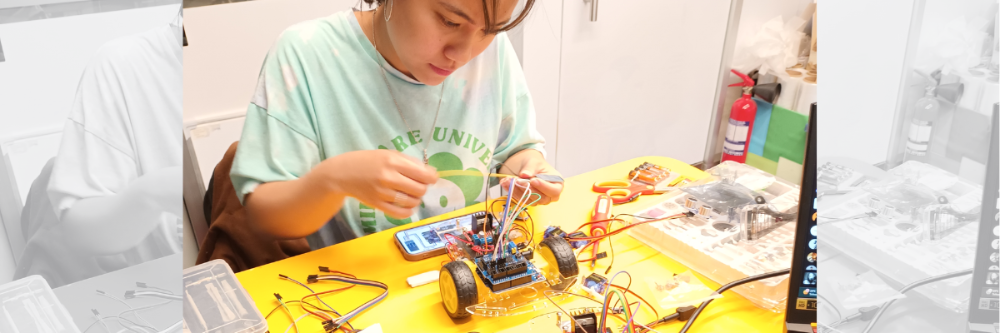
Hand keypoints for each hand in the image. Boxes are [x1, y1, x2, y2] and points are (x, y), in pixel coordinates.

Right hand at [314, 150, 437, 218]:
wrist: (343, 173)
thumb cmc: (369, 161)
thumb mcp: (389, 154)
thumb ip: (410, 162)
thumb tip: (432, 173)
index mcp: (393, 161)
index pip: (424, 174)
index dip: (432, 178)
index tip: (430, 178)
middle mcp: (388, 177)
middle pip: (420, 190)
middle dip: (423, 188)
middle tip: (416, 185)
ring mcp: (382, 193)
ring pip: (412, 202)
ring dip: (416, 199)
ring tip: (410, 194)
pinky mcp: (377, 205)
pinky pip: (400, 213)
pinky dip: (408, 211)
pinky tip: (407, 205)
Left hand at [500, 150, 562, 205]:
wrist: (527, 166)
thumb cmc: (535, 163)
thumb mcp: (534, 161)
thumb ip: (530, 168)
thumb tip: (525, 174)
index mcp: (557, 184)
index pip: (554, 190)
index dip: (544, 187)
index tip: (533, 180)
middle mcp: (549, 195)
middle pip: (540, 198)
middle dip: (527, 188)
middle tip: (517, 179)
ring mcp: (539, 200)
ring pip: (528, 200)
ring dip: (517, 190)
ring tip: (508, 179)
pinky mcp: (528, 201)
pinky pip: (520, 199)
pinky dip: (512, 192)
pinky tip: (505, 183)